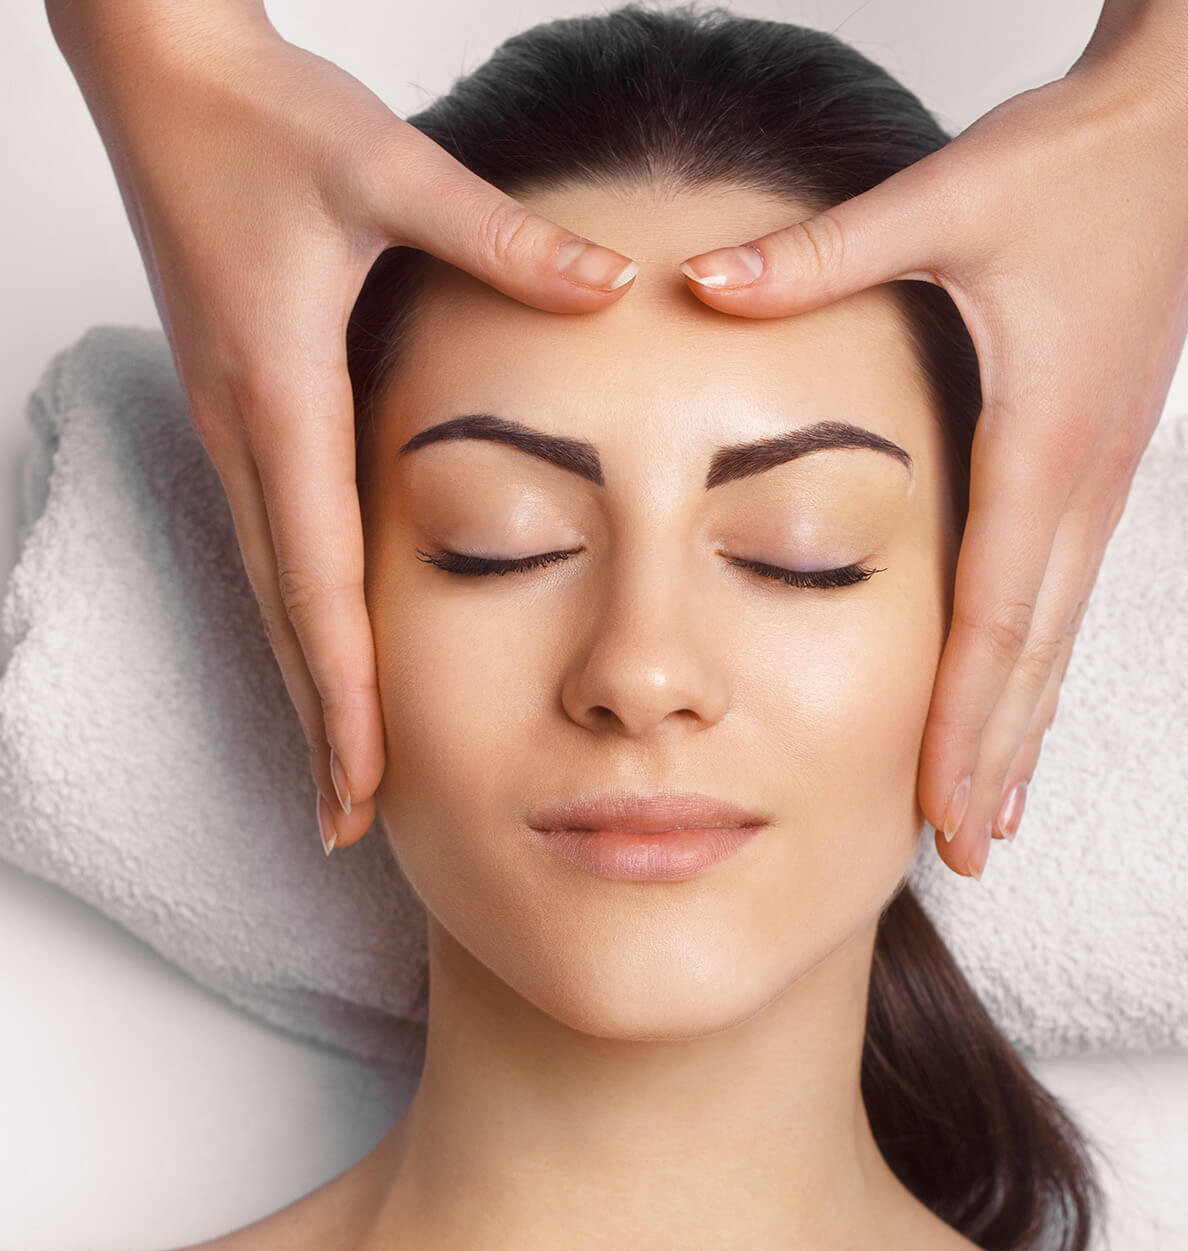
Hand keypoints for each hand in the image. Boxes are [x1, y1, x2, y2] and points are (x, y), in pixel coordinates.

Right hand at [48, 3, 637, 853]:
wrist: (162, 74)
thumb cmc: (262, 121)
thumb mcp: (392, 171)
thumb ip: (505, 241)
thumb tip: (612, 289)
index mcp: (282, 396)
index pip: (319, 580)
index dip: (344, 692)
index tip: (362, 781)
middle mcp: (248, 433)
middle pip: (287, 617)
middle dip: (319, 726)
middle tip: (344, 825)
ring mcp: (236, 429)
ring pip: (274, 593)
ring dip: (306, 688)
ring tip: (334, 775)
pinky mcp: (242, 412)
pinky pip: (272, 545)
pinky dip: (300, 622)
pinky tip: (326, 659)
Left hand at [676, 16, 1187, 879]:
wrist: (1183, 120)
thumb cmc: (1078, 162)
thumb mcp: (943, 203)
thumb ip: (820, 256)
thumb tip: (702, 286)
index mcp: (1041, 440)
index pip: (996, 617)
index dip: (966, 724)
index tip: (943, 814)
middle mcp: (1081, 480)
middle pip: (1033, 654)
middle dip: (997, 760)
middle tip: (963, 854)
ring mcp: (1098, 476)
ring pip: (1057, 635)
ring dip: (1023, 727)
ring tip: (994, 813)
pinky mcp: (1095, 458)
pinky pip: (1064, 590)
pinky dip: (1037, 663)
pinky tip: (1019, 700)